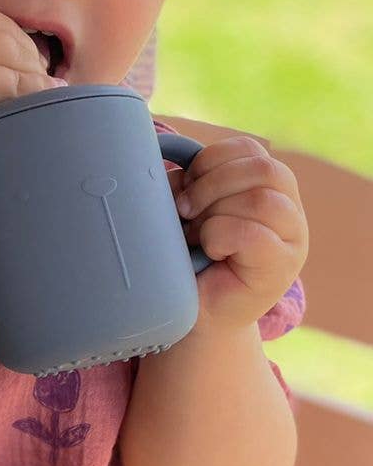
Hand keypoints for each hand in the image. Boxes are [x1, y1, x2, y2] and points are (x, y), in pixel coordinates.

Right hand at [0, 0, 64, 164]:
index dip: (10, 36)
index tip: (25, 57)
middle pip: (5, 30)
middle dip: (29, 55)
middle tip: (43, 78)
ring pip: (15, 56)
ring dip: (35, 76)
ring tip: (48, 93)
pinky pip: (13, 83)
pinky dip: (32, 94)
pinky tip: (43, 104)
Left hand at [169, 136, 307, 329]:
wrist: (197, 316)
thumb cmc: (190, 259)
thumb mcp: (188, 212)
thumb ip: (187, 185)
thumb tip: (174, 174)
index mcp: (269, 188)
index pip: (250, 150)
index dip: (211, 160)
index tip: (185, 186)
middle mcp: (289, 209)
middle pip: (262, 168)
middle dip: (211, 184)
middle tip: (185, 211)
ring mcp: (292, 239)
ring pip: (261, 199)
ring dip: (215, 213)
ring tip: (196, 236)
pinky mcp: (282, 267)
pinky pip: (253, 234)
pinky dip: (220, 237)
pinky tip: (211, 251)